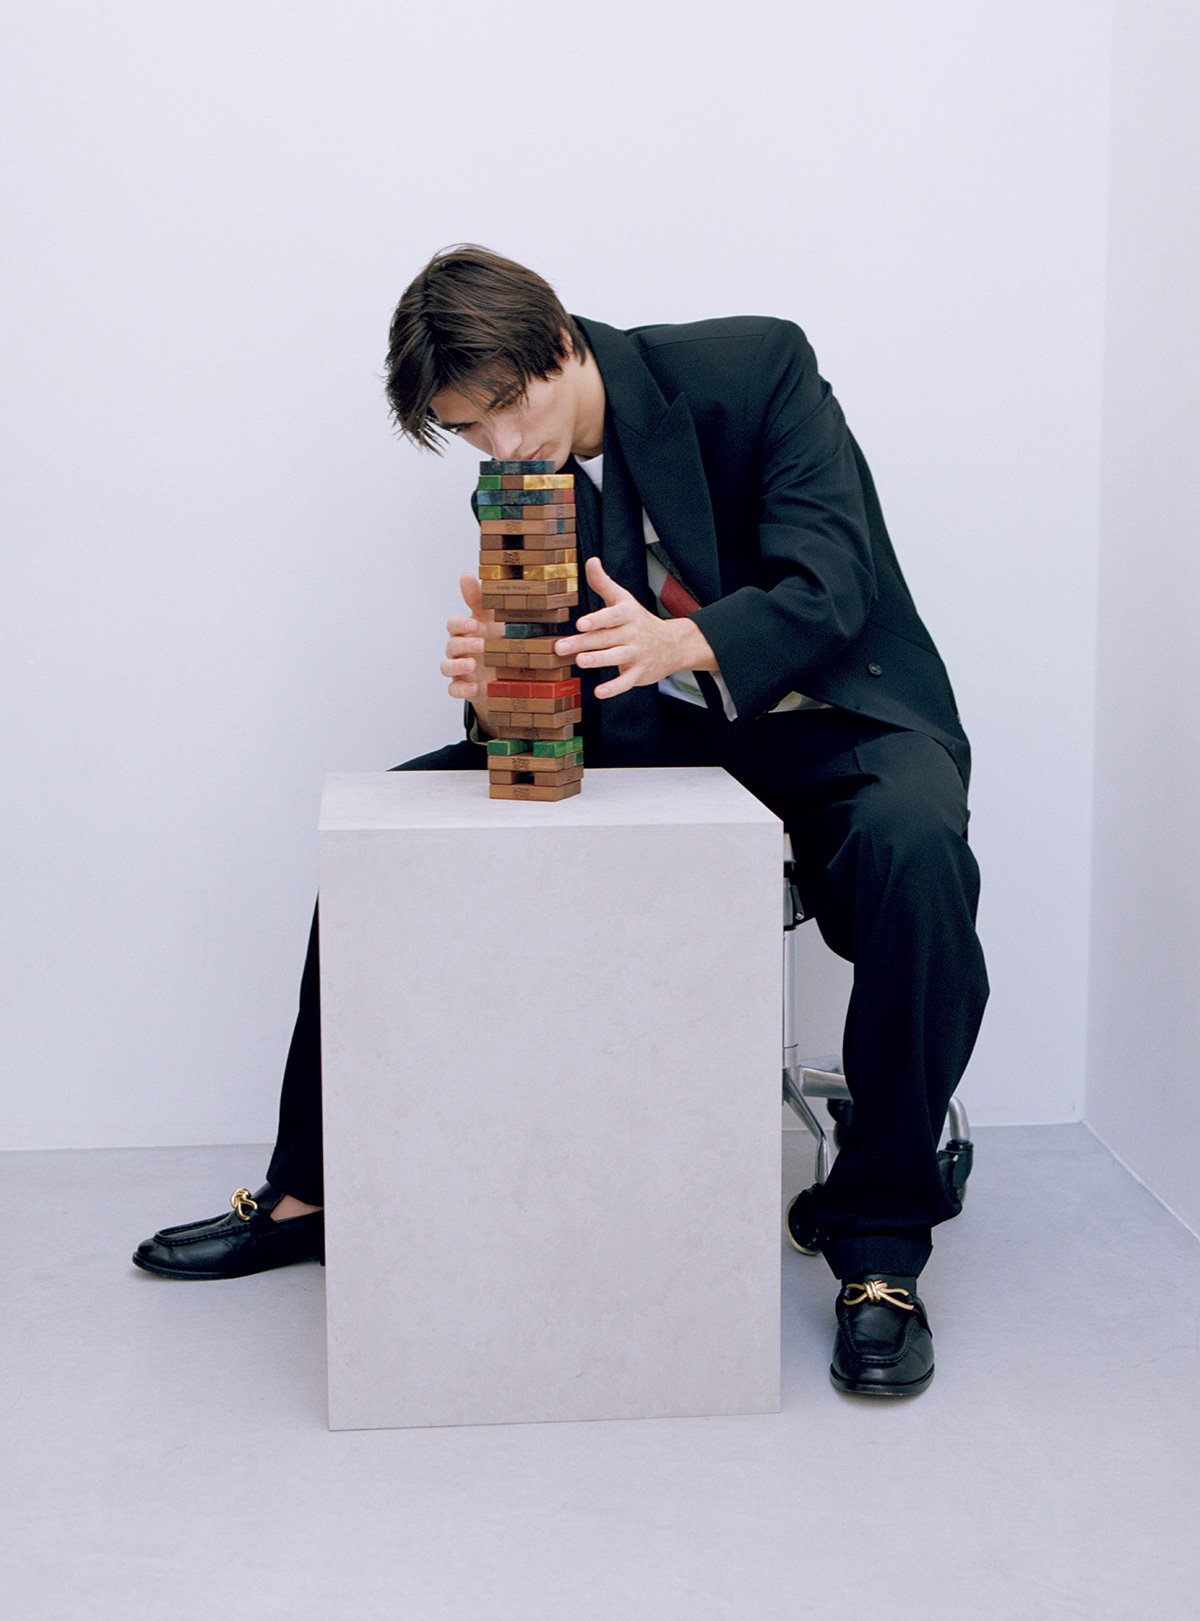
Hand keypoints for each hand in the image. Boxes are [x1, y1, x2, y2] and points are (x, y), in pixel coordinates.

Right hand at [441, 573, 499, 734]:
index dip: (460, 624)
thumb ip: (479, 599)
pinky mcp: (464, 687)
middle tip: (482, 645)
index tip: (473, 624)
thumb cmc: (499, 642)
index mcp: (466, 632)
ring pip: (446, 667)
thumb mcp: (493, 620)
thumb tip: (465, 575)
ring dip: (457, 665)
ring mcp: (460, 670)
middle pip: (451, 644)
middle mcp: (460, 650)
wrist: (509, 674)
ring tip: (472, 665)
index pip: (453, 624)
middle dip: (464, 644)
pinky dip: (461, 690)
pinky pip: (453, 689)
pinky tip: (474, 689)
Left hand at [554, 557, 717, 698]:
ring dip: (598, 660)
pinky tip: (599, 692)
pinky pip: (626, 682)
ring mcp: (636, 654)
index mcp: (626, 615)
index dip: (597, 619)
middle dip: (583, 643)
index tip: (581, 623)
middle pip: (605, 638)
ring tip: (580, 662)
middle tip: (561, 647)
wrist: (673, 644)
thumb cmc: (639, 621)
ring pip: (616, 657)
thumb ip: (603, 583)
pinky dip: (614, 688)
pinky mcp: (639, 673)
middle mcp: (631, 634)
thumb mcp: (623, 599)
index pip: (612, 616)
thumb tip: (590, 561)